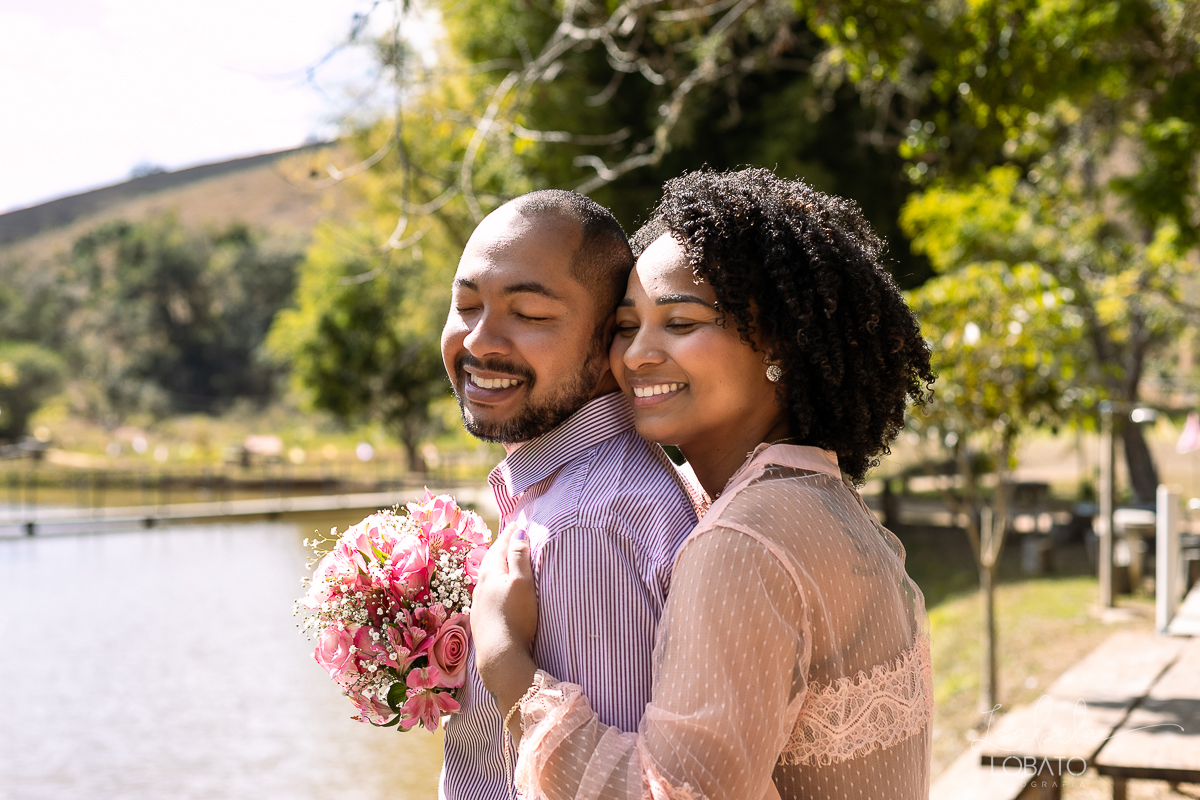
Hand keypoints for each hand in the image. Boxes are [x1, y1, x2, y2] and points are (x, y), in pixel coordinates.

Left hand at [472, 522, 538, 733]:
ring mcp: (478, 604)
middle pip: (491, 559)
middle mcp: (481, 585)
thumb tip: (517, 532)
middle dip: (501, 547)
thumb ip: (519, 556)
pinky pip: (486, 593)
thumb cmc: (515, 617)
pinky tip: (496, 591)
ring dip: (496, 566)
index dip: (510, 533)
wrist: (499, 657)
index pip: (501, 545)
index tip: (518, 522)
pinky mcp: (481, 620)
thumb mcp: (522, 582)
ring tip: (503, 561)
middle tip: (510, 537)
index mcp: (491, 572)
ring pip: (487, 577)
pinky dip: (493, 584)